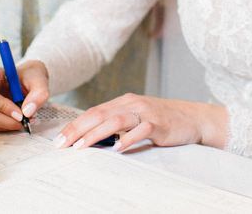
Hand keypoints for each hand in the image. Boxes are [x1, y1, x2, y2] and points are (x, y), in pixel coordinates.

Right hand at [0, 60, 49, 131]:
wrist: (28, 79)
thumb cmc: (29, 75)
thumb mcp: (38, 78)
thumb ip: (38, 92)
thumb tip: (28, 111)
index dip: (2, 107)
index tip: (21, 114)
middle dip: (8, 120)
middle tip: (26, 121)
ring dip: (9, 124)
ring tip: (26, 119)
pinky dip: (7, 126)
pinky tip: (19, 120)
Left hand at [55, 93, 227, 152]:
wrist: (192, 118)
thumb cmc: (162, 120)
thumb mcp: (137, 118)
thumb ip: (117, 124)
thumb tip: (89, 138)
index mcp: (125, 102)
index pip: (94, 112)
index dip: (75, 125)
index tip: (59, 140)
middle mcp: (133, 104)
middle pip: (100, 114)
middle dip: (78, 130)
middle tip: (61, 144)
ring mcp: (146, 113)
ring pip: (116, 120)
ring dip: (96, 134)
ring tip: (81, 147)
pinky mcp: (158, 124)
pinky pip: (140, 130)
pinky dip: (127, 139)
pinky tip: (117, 148)